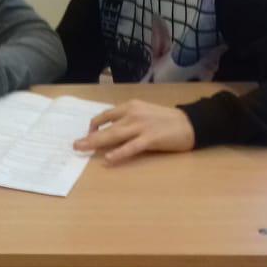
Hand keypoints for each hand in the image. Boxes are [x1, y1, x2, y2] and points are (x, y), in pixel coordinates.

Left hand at [73, 99, 194, 163]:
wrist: (190, 123)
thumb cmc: (166, 119)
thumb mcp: (144, 113)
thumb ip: (128, 120)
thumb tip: (110, 132)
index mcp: (130, 107)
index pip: (106, 115)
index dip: (94, 125)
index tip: (88, 134)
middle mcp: (132, 114)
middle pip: (106, 127)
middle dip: (89, 136)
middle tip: (75, 145)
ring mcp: (141, 126)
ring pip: (114, 136)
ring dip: (96, 143)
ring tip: (83, 149)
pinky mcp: (150, 139)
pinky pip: (131, 147)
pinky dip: (118, 153)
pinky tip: (108, 159)